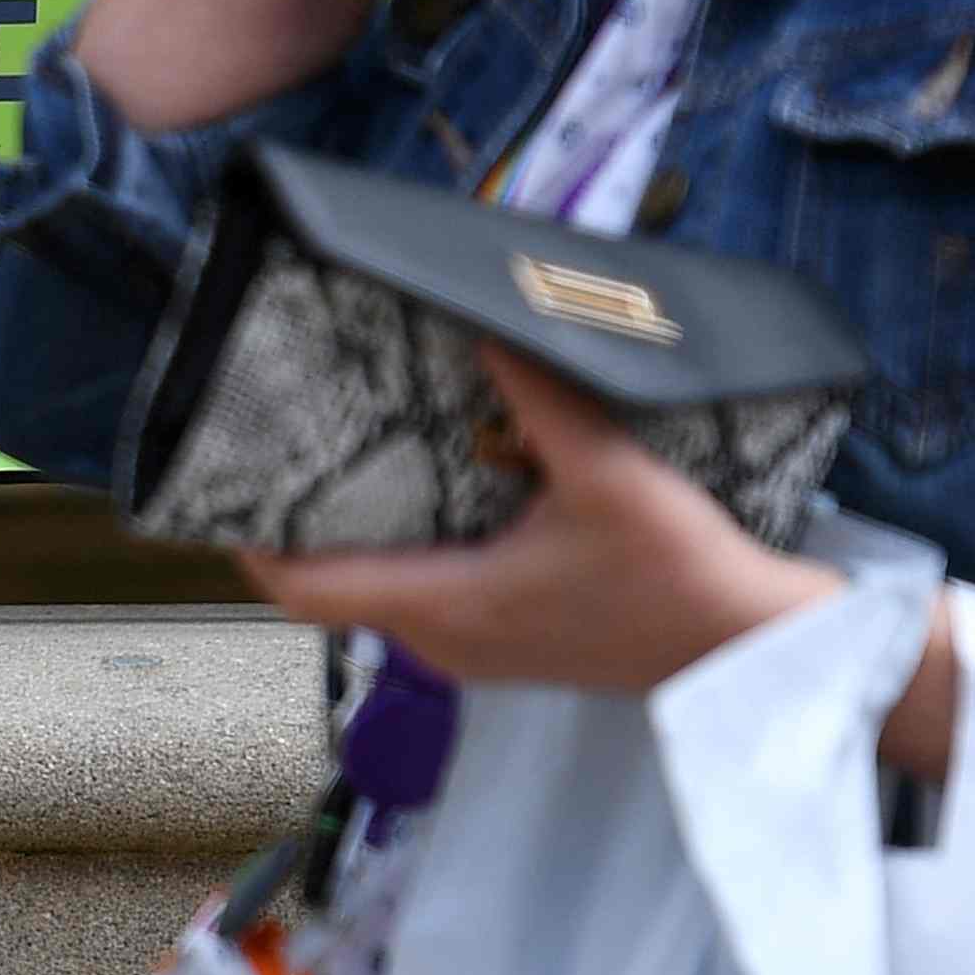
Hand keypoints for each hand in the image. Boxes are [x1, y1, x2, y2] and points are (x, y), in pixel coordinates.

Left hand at [238, 343, 840, 690]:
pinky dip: (409, 551)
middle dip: (301, 523)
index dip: (252, 542)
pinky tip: (436, 489)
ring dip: (359, 536)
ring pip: (382, 594)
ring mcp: (477, 654)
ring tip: (350, 456)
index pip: (304, 591)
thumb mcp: (608, 471)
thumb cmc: (681, 575)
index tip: (223, 485)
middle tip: (289, 444)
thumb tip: (482, 320)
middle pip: (334, 588)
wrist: (751, 654)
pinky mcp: (511, 648)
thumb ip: (539, 393)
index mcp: (446, 609)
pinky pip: (426, 599)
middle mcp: (444, 644)